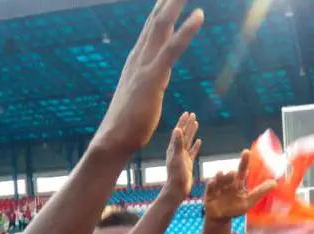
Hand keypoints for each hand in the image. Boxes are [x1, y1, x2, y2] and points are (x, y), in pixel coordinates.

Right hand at [94, 0, 203, 154]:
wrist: (114, 139)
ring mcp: (144, 66)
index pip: (152, 27)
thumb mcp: (141, 95)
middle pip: (156, 19)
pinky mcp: (153, 78)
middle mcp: (139, 57)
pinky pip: (172, 49)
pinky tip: (200, 15)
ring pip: (163, 26)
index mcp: (137, 60)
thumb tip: (155, 76)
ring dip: (176, 4)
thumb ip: (149, 80)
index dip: (162, 8)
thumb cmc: (128, 124)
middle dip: (169, 0)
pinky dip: (187, 31)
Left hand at [166, 112, 201, 196]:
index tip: (187, 113)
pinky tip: (199, 141)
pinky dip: (195, 145)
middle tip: (193, 114)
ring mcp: (183, 157)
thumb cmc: (176, 175)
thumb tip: (177, 129)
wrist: (177, 189)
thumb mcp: (177, 158)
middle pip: (184, 134)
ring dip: (192, 132)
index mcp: (173, 148)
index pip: (179, 131)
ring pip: (189, 141)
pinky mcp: (188, 163)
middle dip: (188, 124)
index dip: (182, 122)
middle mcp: (177, 151)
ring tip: (196, 123)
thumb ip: (177, 144)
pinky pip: (192, 151)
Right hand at [204, 150, 275, 219]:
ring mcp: (218, 188)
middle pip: (229, 175)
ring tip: (222, 174)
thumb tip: (275, 183)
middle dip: (229, 173)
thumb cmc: (235, 209)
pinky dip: (212, 184)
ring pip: (219, 180)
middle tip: (232, 173)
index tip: (246, 151)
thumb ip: (260, 192)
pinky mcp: (209, 194)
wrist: (221, 219)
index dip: (244, 161)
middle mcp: (228, 183)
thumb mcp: (249, 202)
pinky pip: (210, 188)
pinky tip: (213, 182)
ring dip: (221, 177)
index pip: (241, 170)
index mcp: (237, 184)